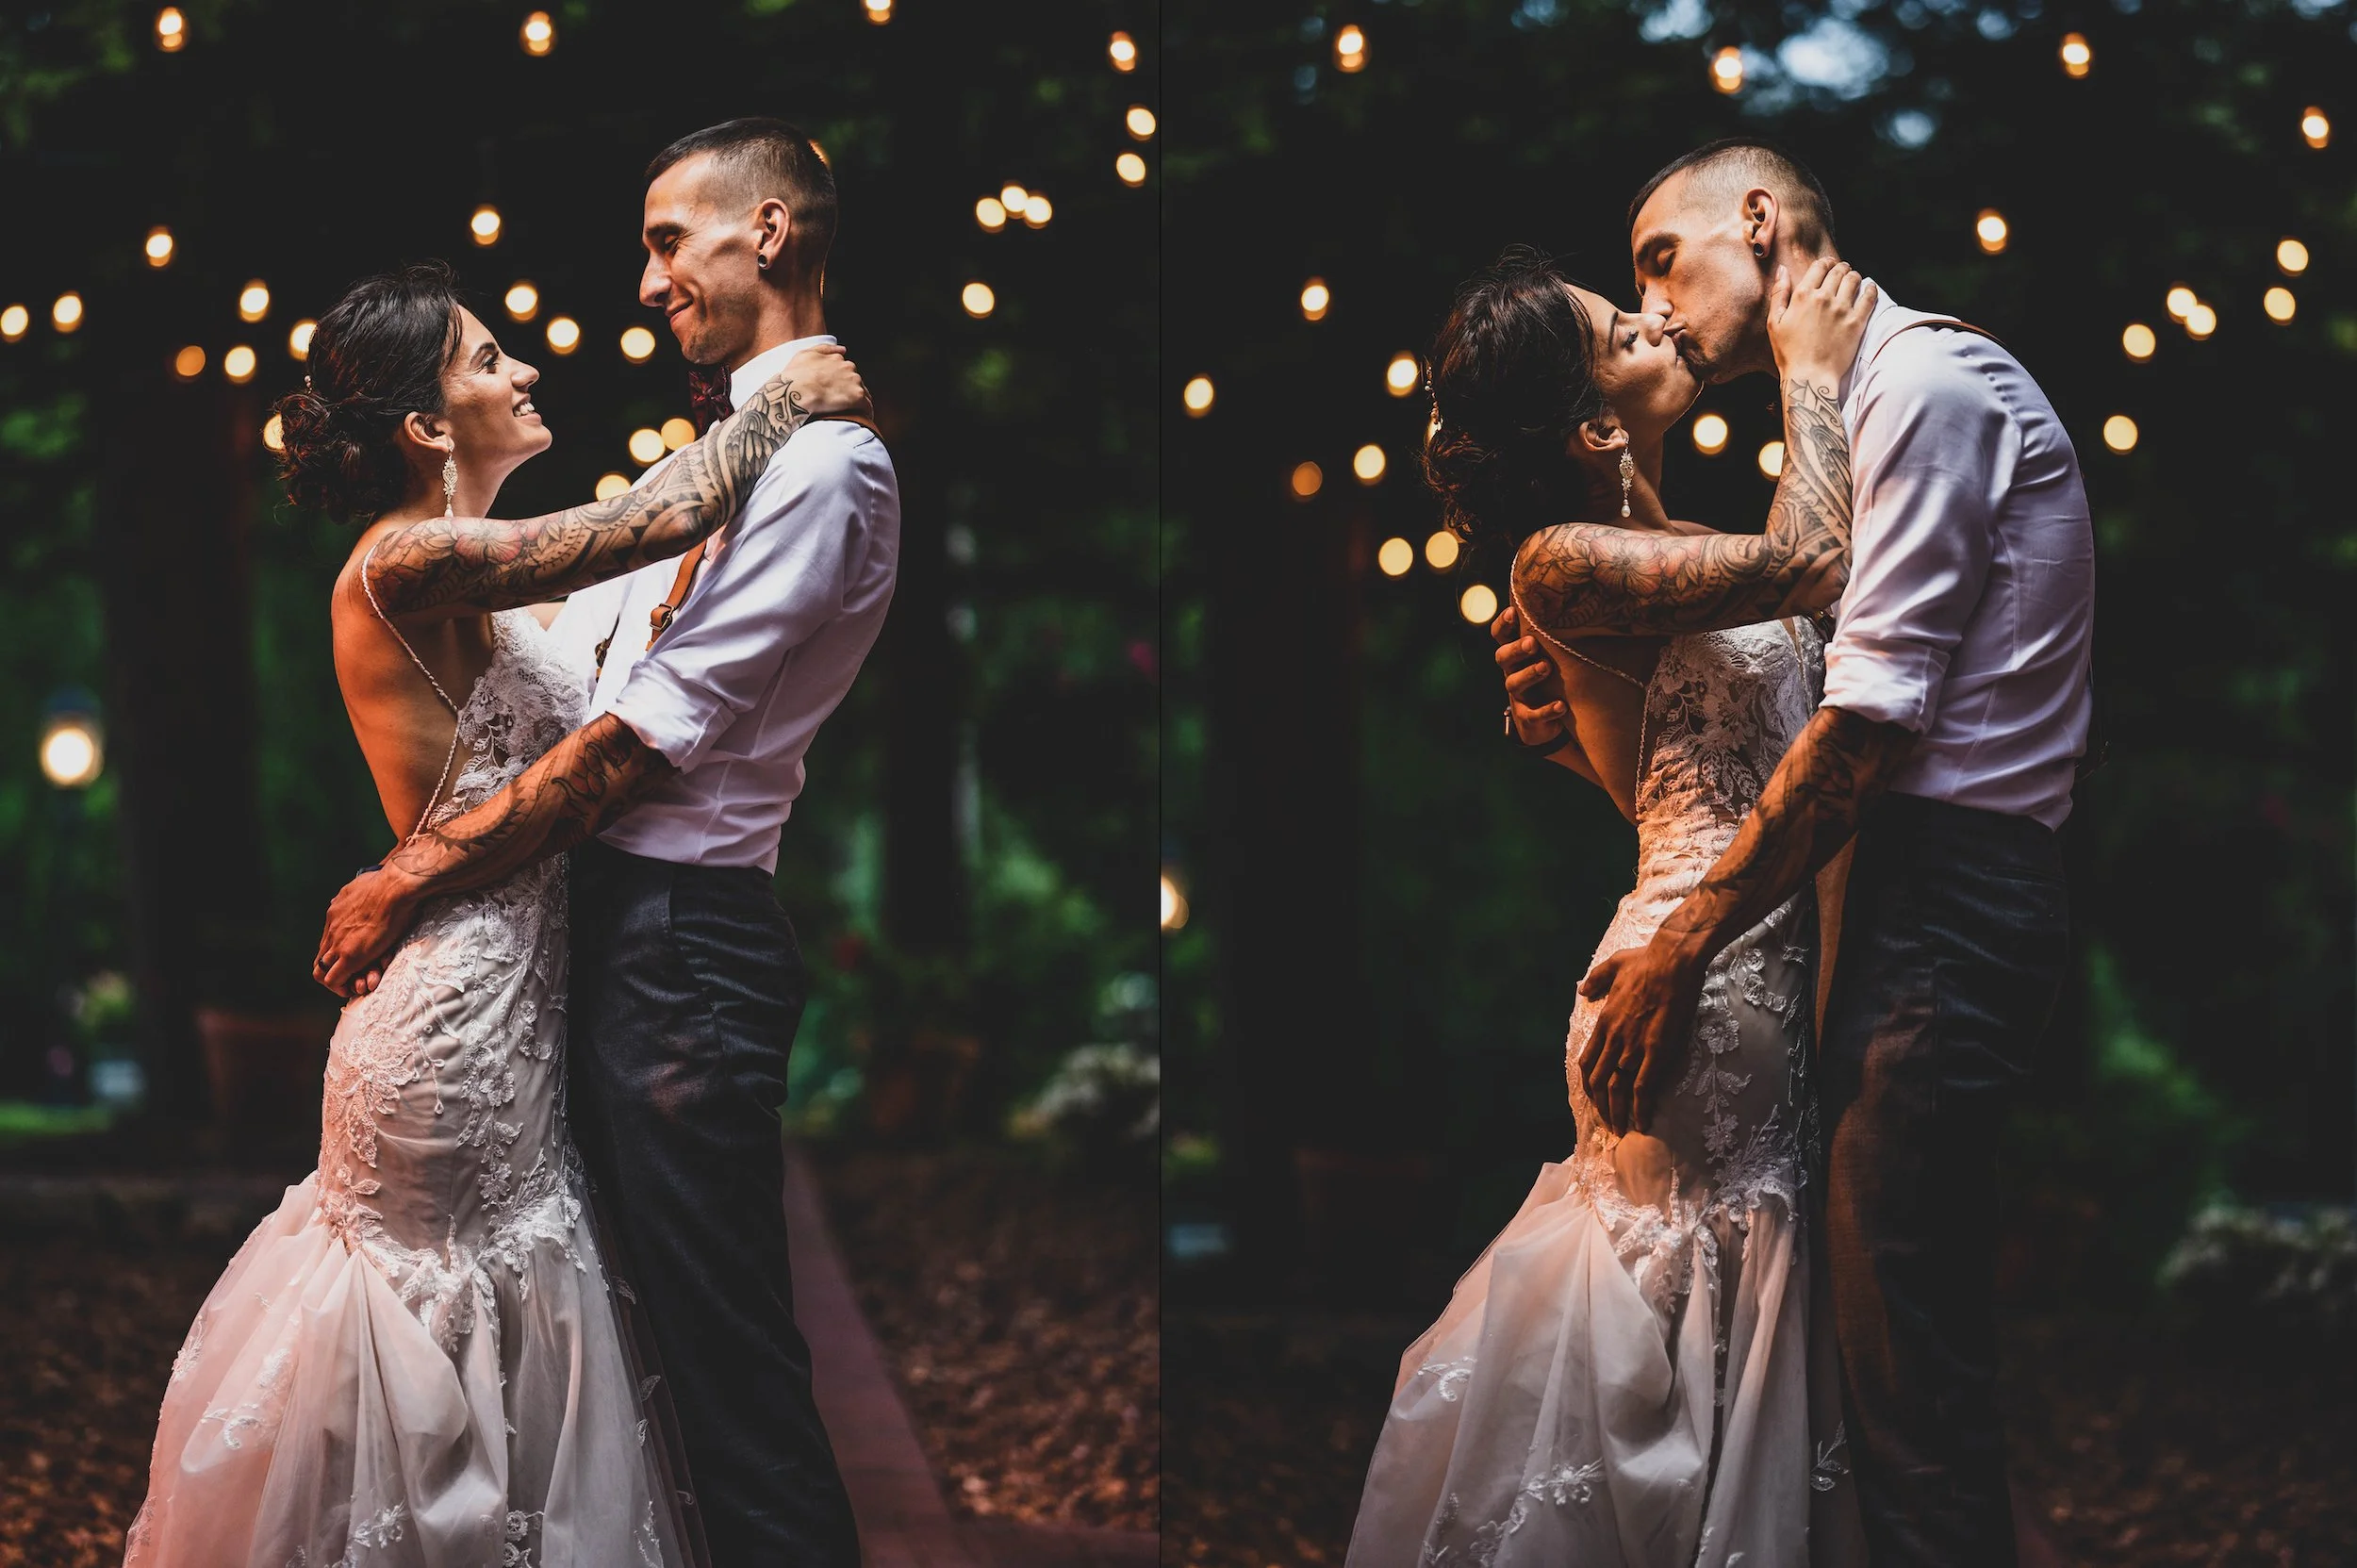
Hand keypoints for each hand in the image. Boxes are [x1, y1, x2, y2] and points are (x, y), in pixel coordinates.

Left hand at [313, 866, 423, 998]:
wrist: (396, 886)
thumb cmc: (392, 881)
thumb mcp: (367, 881)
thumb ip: (360, 890)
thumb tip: (362, 884)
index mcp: (336, 911)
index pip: (329, 938)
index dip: (341, 952)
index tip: (359, 956)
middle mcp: (331, 928)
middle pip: (322, 957)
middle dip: (338, 970)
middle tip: (356, 976)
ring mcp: (338, 942)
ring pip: (323, 971)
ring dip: (340, 981)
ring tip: (357, 984)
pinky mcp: (349, 955)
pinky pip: (333, 980)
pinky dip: (342, 987)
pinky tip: (357, 987)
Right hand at [779, 344, 871, 418]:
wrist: (797, 392)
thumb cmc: (796, 375)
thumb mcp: (806, 354)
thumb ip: (825, 349)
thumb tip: (843, 349)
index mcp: (837, 359)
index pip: (847, 370)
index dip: (842, 380)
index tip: (837, 389)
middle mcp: (848, 368)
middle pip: (855, 381)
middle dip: (851, 390)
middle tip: (841, 402)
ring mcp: (854, 382)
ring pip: (863, 392)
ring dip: (859, 401)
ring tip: (852, 412)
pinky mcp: (857, 397)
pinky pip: (867, 406)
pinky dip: (866, 412)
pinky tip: (863, 419)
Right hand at [1490, 604, 1570, 744]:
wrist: (1546, 721)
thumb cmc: (1551, 678)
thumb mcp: (1550, 655)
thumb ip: (1556, 635)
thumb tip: (1584, 600)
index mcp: (1517, 654)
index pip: (1500, 635)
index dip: (1503, 624)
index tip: (1513, 612)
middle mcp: (1513, 672)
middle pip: (1502, 657)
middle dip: (1516, 649)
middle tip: (1532, 642)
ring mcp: (1519, 696)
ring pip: (1514, 683)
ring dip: (1529, 674)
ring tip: (1546, 667)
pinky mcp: (1528, 718)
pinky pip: (1532, 715)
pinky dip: (1546, 710)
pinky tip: (1561, 705)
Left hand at [1575, 934, 1706, 1134]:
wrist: (1673, 961)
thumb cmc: (1646, 961)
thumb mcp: (1613, 965)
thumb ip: (1596, 979)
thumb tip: (1582, 990)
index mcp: (1604, 1022)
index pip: (1587, 1062)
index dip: (1588, 1085)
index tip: (1594, 1097)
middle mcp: (1614, 1038)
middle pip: (1599, 1081)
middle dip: (1601, 1106)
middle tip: (1608, 1122)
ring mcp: (1634, 1046)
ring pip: (1617, 1088)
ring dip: (1617, 1112)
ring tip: (1621, 1130)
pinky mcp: (1657, 1050)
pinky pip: (1643, 1086)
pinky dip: (1640, 1107)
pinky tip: (1643, 1121)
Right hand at [1768, 258, 1876, 386]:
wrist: (1810, 377)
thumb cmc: (1788, 353)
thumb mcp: (1774, 323)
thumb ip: (1779, 293)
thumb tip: (1782, 270)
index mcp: (1803, 295)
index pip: (1819, 267)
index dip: (1825, 263)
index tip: (1829, 265)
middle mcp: (1824, 298)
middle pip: (1838, 271)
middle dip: (1841, 267)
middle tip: (1843, 270)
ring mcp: (1842, 309)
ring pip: (1854, 280)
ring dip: (1855, 276)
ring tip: (1854, 279)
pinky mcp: (1857, 322)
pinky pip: (1869, 297)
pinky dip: (1871, 289)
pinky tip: (1869, 289)